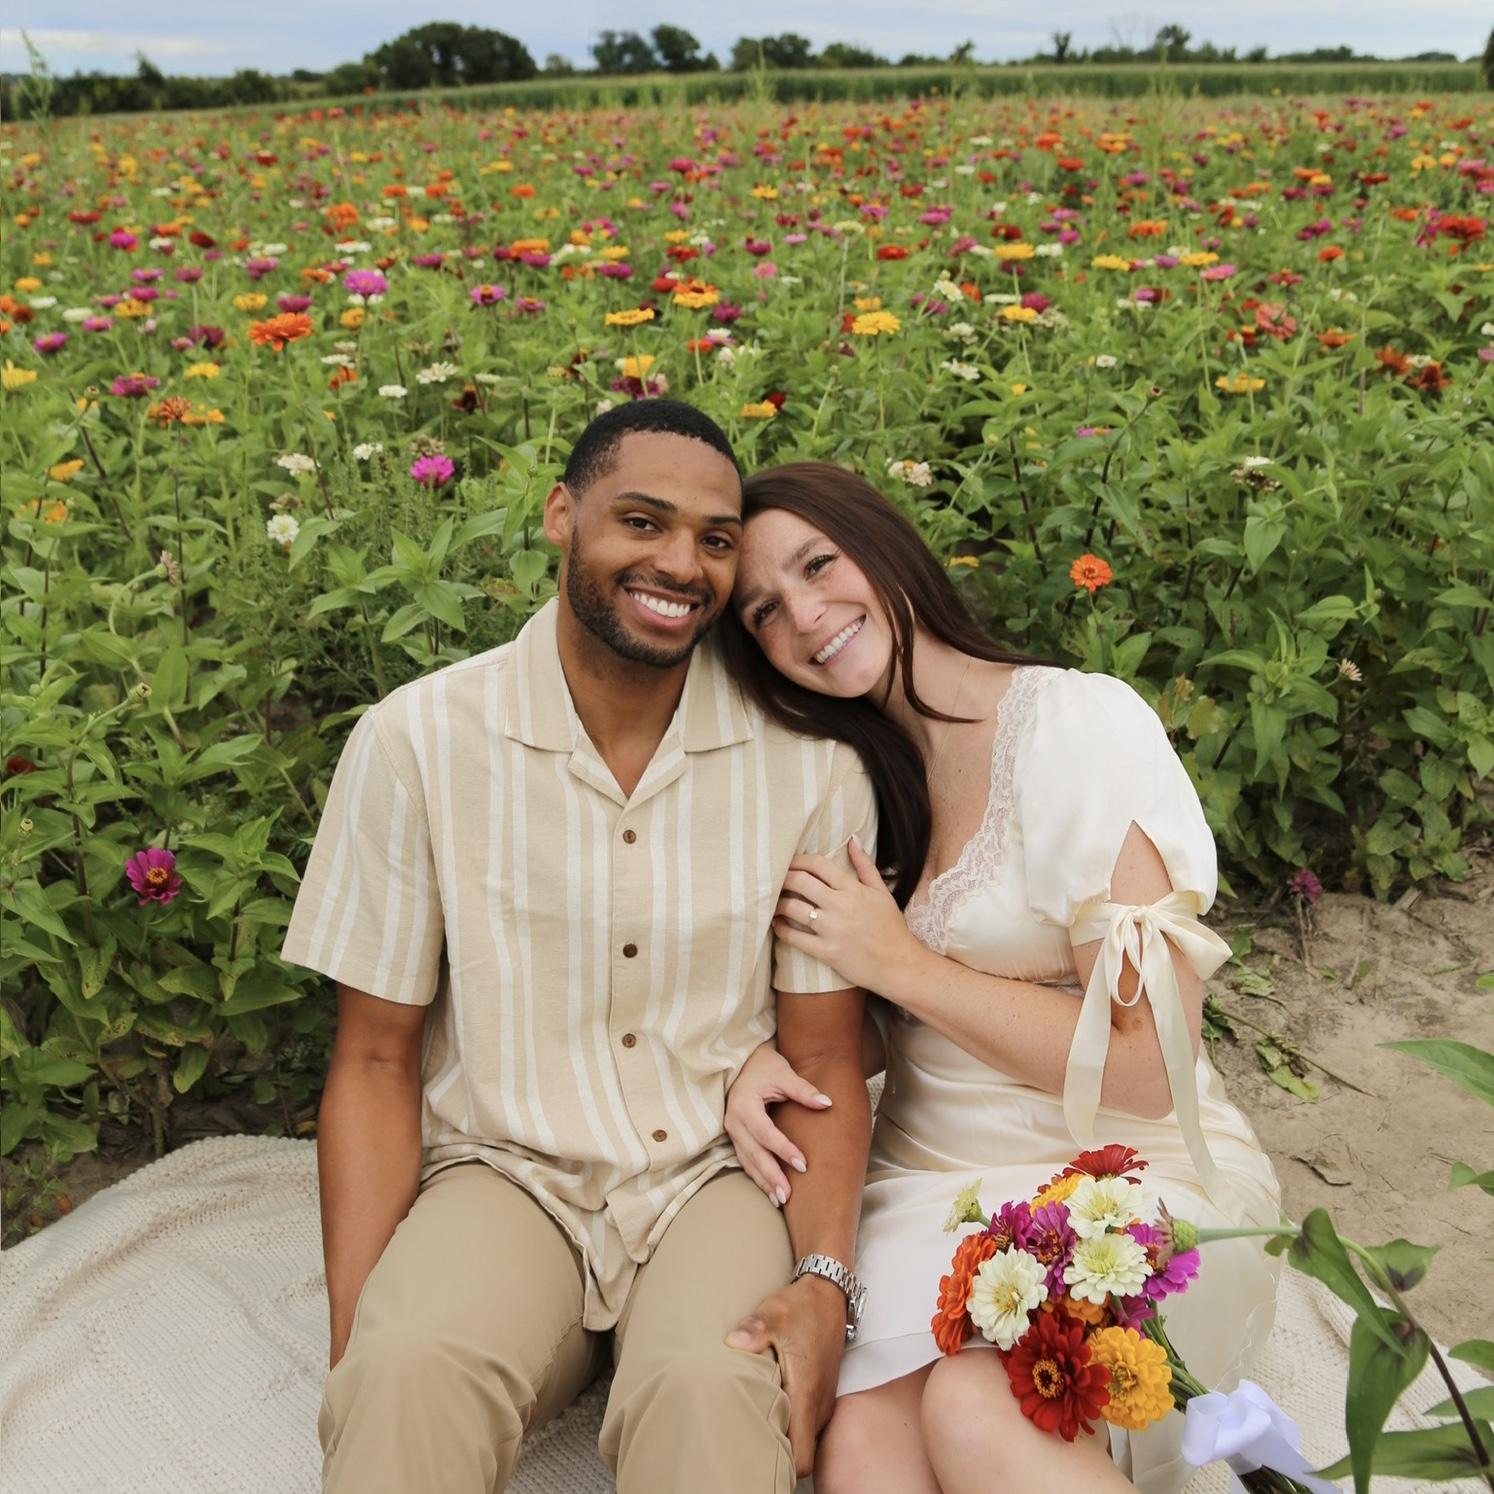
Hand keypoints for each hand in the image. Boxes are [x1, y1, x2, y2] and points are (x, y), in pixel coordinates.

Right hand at [725, 1040, 832, 1206]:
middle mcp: (734, 1121)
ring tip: (781, 1200)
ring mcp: (732, 1131)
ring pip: (748, 1161)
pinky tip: (770, 1192)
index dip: (783, 1149)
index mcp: (744, 1104)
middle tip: (789, 1195)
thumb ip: (803, 1089)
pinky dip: (758, 1177)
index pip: (765, 1132)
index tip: (803, 1164)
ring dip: (764, 1182)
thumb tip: (827, 1103)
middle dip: (771, 1175)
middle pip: (754, 1153)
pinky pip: (746, 1161)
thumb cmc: (764, 1066)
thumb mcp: (783, 1073)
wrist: (743, 1062)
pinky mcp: (736, 1137)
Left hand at [726, 1276, 846, 1476]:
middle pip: (802, 1454)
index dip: (782, 1466)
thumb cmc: (801, 1307)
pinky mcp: (821, 1393)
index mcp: (807, 1394)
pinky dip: (791, 1424)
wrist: (827, 1294)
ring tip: (753, 1427)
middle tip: (745, 1445)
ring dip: (785, 1438)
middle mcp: (819, 1405)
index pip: (801, 1456)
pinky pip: (808, 1423)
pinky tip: (769, 1409)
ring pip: (806, 1438)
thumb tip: (735, 1342)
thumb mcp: (775, 1314)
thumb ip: (754, 1330)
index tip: (756, 1458)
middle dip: (779, 1457)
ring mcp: (823, 1400)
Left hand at [775, 835, 916, 996]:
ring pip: (793, 909)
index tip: (790, 863)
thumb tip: (852, 839)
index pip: (819, 865)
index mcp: (853, 889)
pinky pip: (795, 938)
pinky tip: (777, 924)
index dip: (799, 860)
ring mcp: (833, 930)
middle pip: (800, 882)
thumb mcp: (881, 892)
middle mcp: (840, 906)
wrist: (899, 964)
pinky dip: (781, 929)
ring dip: (779, 903)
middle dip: (783, 878)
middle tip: (776, 880)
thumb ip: (865, 865)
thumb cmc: (891, 927)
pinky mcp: (827, 952)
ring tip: (775, 902)